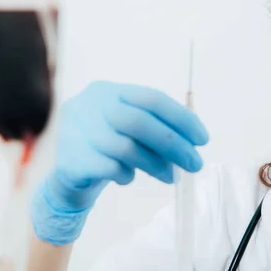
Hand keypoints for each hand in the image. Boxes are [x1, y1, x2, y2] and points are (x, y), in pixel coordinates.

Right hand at [31, 81, 208, 244]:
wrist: (68, 179)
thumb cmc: (107, 150)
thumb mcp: (129, 132)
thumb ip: (156, 130)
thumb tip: (193, 144)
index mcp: (106, 91)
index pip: (151, 98)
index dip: (181, 118)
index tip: (202, 139)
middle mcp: (88, 105)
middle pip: (140, 122)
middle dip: (174, 145)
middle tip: (195, 165)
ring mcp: (75, 131)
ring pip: (127, 147)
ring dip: (156, 165)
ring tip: (170, 177)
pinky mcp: (70, 160)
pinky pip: (111, 168)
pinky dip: (127, 175)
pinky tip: (128, 178)